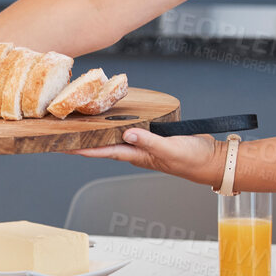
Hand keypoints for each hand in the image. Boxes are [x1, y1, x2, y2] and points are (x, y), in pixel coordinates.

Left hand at [78, 129, 223, 186]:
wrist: (212, 159)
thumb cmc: (193, 160)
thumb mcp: (170, 149)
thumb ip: (149, 142)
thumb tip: (128, 134)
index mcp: (137, 155)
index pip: (104, 151)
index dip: (83, 148)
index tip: (63, 145)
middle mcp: (137, 150)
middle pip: (105, 144)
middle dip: (85, 139)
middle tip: (65, 131)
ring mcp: (145, 143)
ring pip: (117, 135)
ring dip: (101, 130)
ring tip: (83, 121)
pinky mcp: (155, 134)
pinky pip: (132, 127)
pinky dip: (121, 122)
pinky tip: (116, 115)